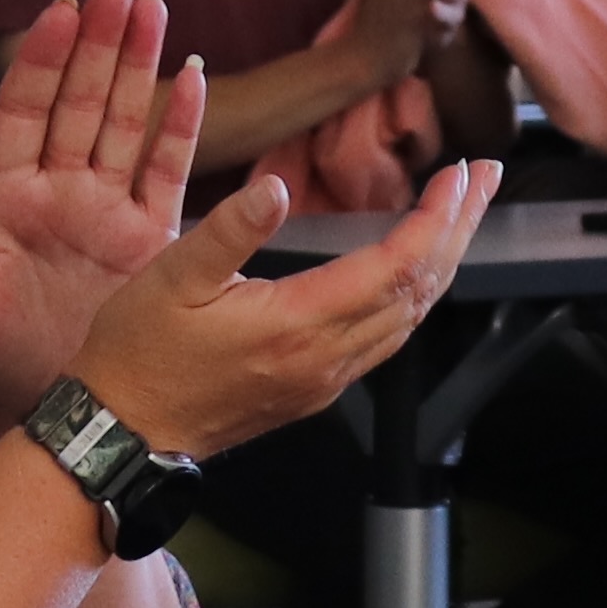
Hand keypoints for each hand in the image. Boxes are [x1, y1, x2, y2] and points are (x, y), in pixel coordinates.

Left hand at [0, 0, 202, 442]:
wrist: (42, 421)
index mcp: (3, 196)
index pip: (24, 109)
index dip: (41, 57)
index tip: (60, 7)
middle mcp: (57, 191)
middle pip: (80, 98)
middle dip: (98, 36)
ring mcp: (105, 211)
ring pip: (123, 119)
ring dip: (139, 61)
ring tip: (153, 1)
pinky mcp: (149, 241)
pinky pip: (167, 170)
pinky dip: (181, 124)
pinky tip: (194, 75)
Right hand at [66, 160, 501, 460]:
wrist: (121, 434)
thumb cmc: (137, 352)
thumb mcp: (169, 278)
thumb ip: (229, 230)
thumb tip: (278, 188)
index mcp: (296, 327)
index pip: (393, 269)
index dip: (434, 220)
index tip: (458, 173)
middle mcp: (325, 360)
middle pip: (419, 293)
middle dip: (459, 231)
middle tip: (486, 176)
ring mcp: (323, 379)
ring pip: (409, 319)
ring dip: (442, 261)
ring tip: (460, 211)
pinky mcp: (313, 388)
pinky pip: (386, 338)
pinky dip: (413, 292)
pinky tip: (412, 265)